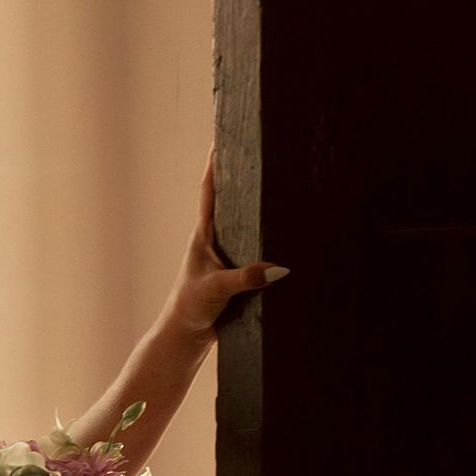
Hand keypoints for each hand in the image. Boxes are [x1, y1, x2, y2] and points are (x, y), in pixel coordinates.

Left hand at [159, 145, 290, 341]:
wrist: (186, 336)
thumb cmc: (191, 307)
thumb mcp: (218, 289)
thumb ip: (246, 278)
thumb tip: (280, 269)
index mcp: (204, 236)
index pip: (210, 192)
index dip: (214, 166)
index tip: (221, 139)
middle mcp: (215, 241)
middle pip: (231, 204)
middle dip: (244, 180)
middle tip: (262, 154)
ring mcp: (227, 257)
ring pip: (247, 227)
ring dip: (260, 211)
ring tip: (282, 188)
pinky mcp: (237, 275)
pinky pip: (257, 252)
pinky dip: (270, 243)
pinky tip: (288, 237)